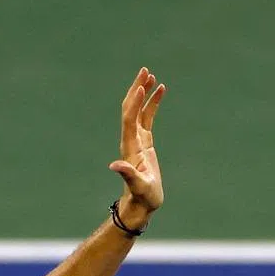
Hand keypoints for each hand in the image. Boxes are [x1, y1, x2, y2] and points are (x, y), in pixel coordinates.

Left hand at [108, 67, 166, 228]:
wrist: (141, 204)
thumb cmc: (142, 197)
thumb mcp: (138, 186)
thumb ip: (127, 175)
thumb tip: (114, 165)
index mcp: (130, 147)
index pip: (130, 120)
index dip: (135, 103)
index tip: (142, 86)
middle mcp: (131, 140)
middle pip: (130, 109)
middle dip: (136, 90)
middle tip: (145, 70)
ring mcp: (138, 140)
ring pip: (139, 110)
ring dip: (144, 93)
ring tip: (152, 75)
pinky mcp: (145, 143)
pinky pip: (148, 118)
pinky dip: (152, 104)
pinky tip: (160, 91)